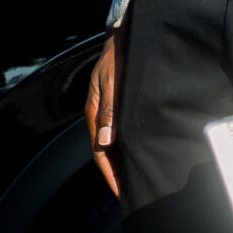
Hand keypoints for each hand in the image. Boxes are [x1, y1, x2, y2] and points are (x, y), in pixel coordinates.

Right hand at [85, 33, 119, 197]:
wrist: (124, 38)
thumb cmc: (118, 59)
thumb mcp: (112, 83)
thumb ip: (109, 111)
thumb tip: (105, 141)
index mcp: (94, 113)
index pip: (100, 152)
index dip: (111, 175)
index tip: (121, 192)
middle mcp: (100, 116)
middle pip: (106, 153)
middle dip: (116, 174)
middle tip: (130, 194)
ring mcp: (108, 112)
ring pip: (114, 145)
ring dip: (122, 163)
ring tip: (135, 181)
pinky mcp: (118, 107)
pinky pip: (121, 134)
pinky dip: (127, 149)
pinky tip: (137, 155)